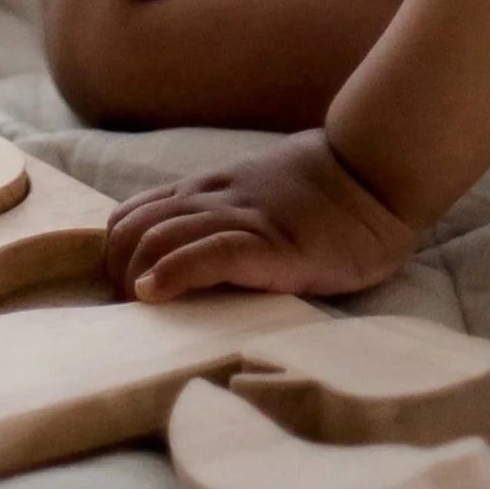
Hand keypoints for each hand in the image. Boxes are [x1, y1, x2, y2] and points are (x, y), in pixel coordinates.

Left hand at [103, 129, 419, 302]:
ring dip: (134, 278)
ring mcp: (241, 220)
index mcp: (208, 190)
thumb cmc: (322, 194)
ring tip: (137, 313)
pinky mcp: (271, 246)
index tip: (125, 294)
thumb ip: (222, 216)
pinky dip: (172, 273)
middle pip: (132, 230)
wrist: (373, 173)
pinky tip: (156, 295)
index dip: (117, 256)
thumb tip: (190, 257)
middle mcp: (213, 199)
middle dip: (116, 274)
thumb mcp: (257, 196)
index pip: (132, 216)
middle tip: (130, 315)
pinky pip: (209, 252)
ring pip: (158, 237)